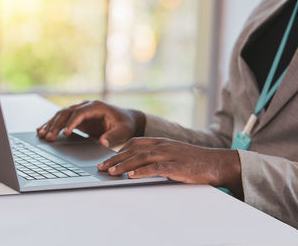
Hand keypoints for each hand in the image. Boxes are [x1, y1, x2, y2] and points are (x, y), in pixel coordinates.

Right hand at [37, 100, 145, 146]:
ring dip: (51, 124)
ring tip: (42, 135)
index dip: (71, 122)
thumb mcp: (123, 131)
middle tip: (48, 137)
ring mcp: (80, 111)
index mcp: (96, 106)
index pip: (80, 113)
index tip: (65, 133)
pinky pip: (61, 120)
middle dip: (56, 124)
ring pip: (61, 115)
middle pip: (66, 113)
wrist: (126, 120)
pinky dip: (51, 125)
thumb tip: (103, 142)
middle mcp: (86, 106)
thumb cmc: (125, 125)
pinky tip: (41, 131)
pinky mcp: (77, 118)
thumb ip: (114, 136)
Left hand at [97, 137, 242, 194]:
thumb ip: (157, 156)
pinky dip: (141, 171)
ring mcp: (169, 155)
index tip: (108, 159)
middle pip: (133, 150)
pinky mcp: (176, 166)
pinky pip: (155, 168)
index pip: (134, 143)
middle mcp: (162, 145)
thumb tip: (139, 165)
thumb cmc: (193, 160)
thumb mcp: (172, 153)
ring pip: (141, 158)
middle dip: (115, 159)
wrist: (216, 162)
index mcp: (160, 141)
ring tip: (111, 172)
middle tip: (101, 167)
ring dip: (124, 165)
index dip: (119, 151)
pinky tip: (131, 176)